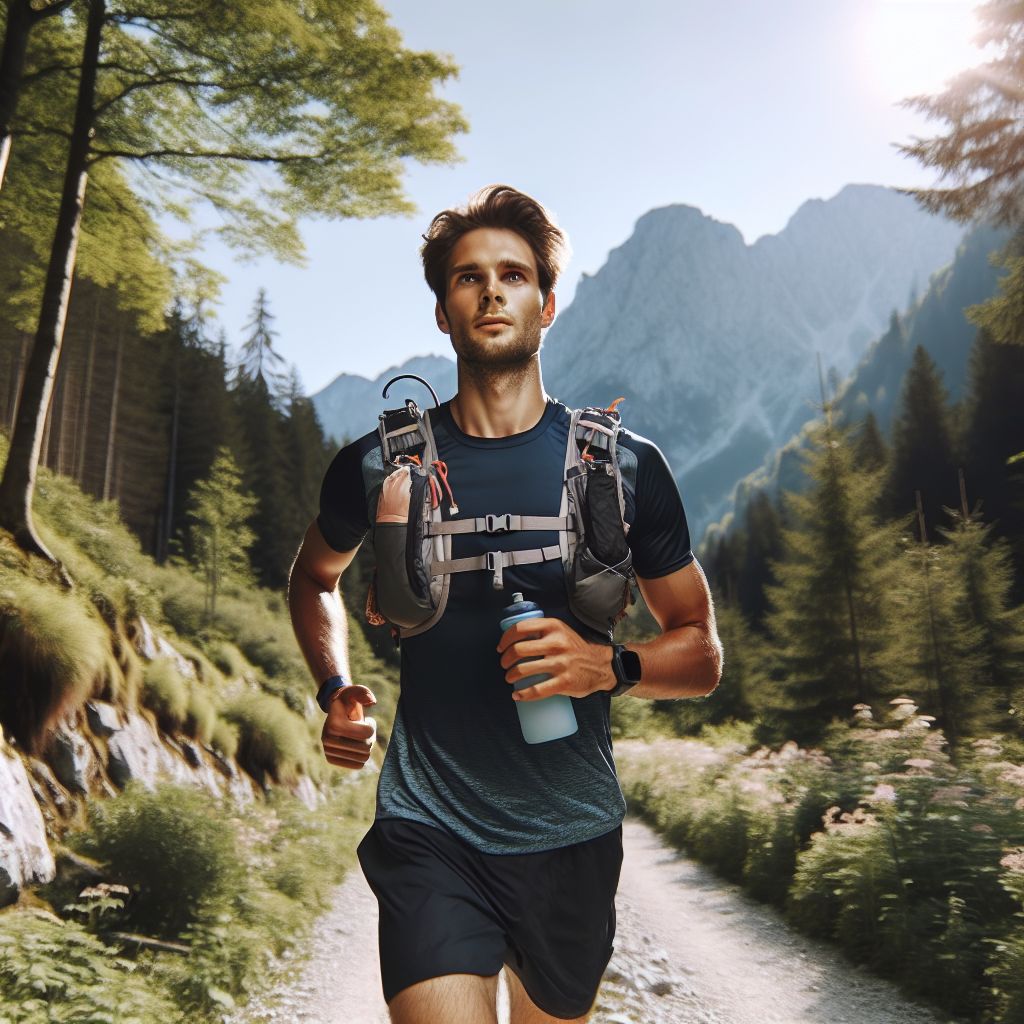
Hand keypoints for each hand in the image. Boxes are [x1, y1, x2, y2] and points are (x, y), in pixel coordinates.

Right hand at [321, 684, 376, 769]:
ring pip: (363, 758)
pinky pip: (356, 766)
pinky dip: (361, 756)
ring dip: (366, 747)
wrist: (336, 711)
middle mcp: (327, 739)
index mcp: (334, 724)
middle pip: (365, 748)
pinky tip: (356, 746)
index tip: (366, 720)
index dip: (371, 727)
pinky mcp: (331, 759)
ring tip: (360, 737)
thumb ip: (364, 693)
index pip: (366, 734)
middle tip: (364, 729)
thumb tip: (372, 703)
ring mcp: (328, 751)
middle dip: (370, 738)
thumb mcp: (356, 692)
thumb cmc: (348, 701)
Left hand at [496, 617, 614, 701]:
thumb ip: (542, 631)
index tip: (501, 647)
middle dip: (505, 660)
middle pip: (518, 650)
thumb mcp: (561, 631)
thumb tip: (513, 638)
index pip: (520, 628)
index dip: (505, 639)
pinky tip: (517, 695)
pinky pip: (536, 690)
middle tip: (505, 664)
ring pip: (523, 670)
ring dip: (510, 676)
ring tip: (509, 678)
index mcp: (553, 627)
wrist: (600, 665)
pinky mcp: (564, 682)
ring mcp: (560, 664)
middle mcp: (556, 644)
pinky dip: (522, 695)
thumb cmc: (575, 648)